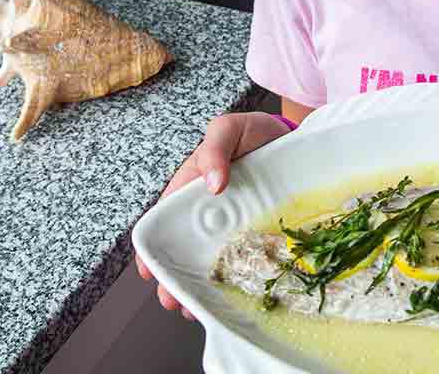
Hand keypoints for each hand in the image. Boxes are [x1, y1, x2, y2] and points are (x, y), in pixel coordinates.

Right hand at [135, 112, 291, 319]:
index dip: (154, 247)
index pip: (165, 219)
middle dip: (174, 276)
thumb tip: (212, 182)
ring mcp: (234, 222)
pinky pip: (245, 255)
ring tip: (194, 308)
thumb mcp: (228, 129)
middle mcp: (209, 209)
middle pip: (185, 247)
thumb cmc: (252, 131)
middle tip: (172, 300)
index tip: (148, 271)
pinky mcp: (257, 230)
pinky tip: (234, 295)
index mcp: (192, 186)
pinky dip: (237, 275)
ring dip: (200, 283)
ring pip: (212, 257)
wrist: (291, 136)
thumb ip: (215, 149)